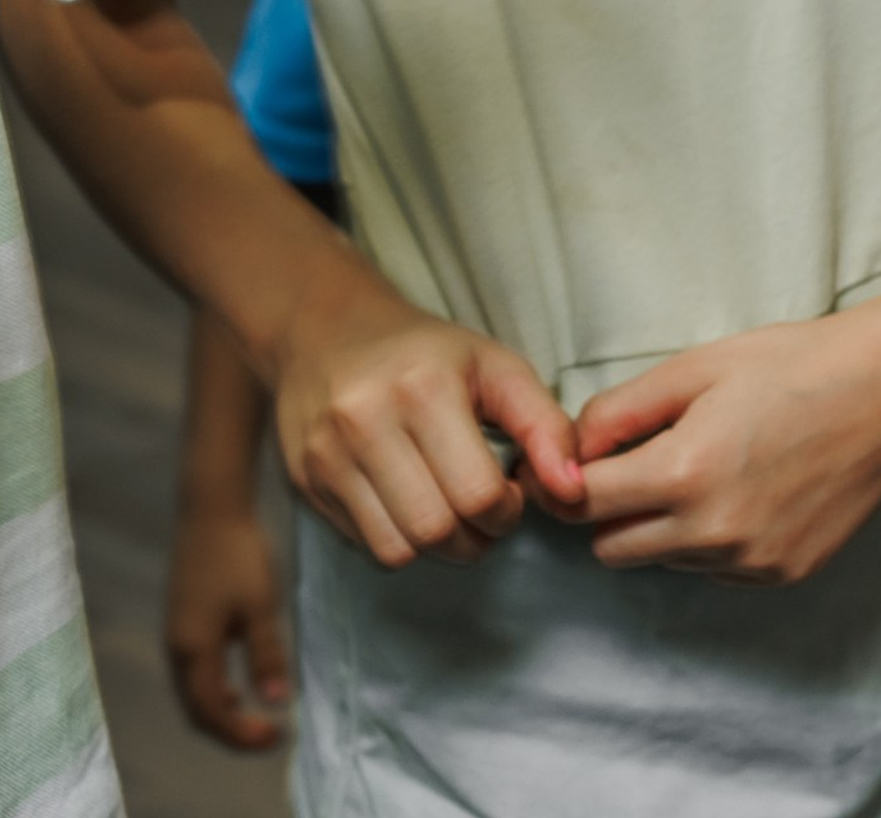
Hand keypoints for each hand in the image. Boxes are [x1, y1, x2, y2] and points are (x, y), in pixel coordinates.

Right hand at [165, 502, 291, 751]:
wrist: (211, 506)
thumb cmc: (238, 553)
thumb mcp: (261, 604)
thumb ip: (267, 655)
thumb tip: (278, 701)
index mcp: (193, 649)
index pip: (213, 713)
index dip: (242, 735)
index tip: (277, 737)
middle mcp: (177, 647)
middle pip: (197, 710)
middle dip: (230, 731)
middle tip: (268, 736)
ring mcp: (176, 632)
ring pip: (192, 692)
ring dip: (220, 713)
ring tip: (255, 720)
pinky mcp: (182, 619)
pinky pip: (192, 672)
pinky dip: (212, 690)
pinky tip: (235, 686)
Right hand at [271, 269, 581, 569]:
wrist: (327, 329)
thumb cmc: (425, 354)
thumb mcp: (495, 367)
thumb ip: (546, 425)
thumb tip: (574, 490)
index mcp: (423, 387)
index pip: (478, 496)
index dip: (506, 511)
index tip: (506, 490)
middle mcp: (367, 419)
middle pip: (436, 532)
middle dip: (474, 538)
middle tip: (479, 509)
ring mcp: (328, 453)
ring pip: (397, 551)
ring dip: (434, 546)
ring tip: (444, 508)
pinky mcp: (306, 480)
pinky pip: (364, 546)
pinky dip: (396, 539)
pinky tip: (405, 502)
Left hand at [568, 306, 880, 584]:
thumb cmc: (789, 365)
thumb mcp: (694, 368)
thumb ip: (621, 410)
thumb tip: (572, 447)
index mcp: (684, 473)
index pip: (585, 503)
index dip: (564, 481)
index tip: (564, 463)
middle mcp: (715, 532)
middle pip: (612, 548)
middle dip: (606, 510)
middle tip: (628, 462)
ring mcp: (752, 561)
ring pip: (663, 561)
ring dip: (658, 526)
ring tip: (695, 466)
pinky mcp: (782, 574)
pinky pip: (713, 570)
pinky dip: (705, 540)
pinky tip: (737, 488)